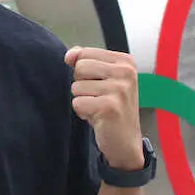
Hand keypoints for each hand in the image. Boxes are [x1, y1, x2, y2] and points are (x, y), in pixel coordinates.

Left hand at [64, 46, 142, 169]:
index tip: (100, 84)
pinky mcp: (109, 107)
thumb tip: (69, 55)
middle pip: (80, 68)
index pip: (85, 53)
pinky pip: (77, 103)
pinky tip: (98, 117)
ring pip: (77, 87)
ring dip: (83, 100)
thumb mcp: (103, 79)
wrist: (125, 141)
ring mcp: (119, 89)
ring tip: (99, 108)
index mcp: (125, 62)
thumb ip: (85, 61)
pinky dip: (83, 113)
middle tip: (98, 98)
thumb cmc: (112, 107)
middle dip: (82, 85)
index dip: (83, 71)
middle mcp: (126, 73)